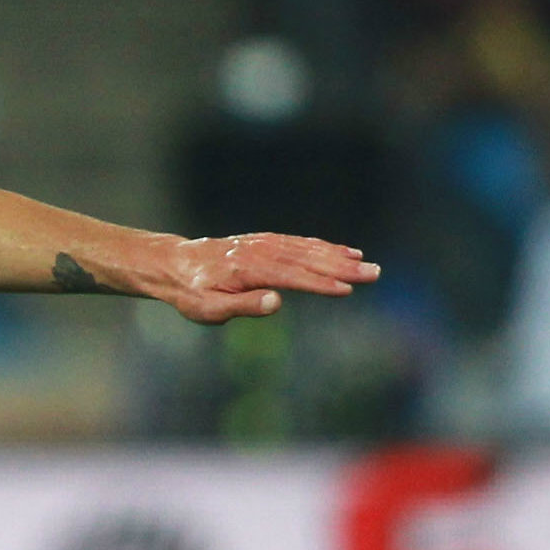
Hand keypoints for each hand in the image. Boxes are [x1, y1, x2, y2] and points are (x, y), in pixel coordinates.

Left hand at [147, 234, 378, 323]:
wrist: (175, 264)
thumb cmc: (191, 293)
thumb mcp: (208, 308)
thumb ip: (242, 305)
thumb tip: (277, 302)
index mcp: (247, 269)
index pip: (291, 276)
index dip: (320, 283)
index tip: (346, 289)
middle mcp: (259, 252)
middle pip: (307, 259)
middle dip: (342, 267)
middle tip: (374, 274)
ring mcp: (264, 244)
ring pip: (307, 248)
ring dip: (338, 255)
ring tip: (366, 263)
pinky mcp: (266, 241)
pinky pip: (300, 242)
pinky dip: (324, 246)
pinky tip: (344, 251)